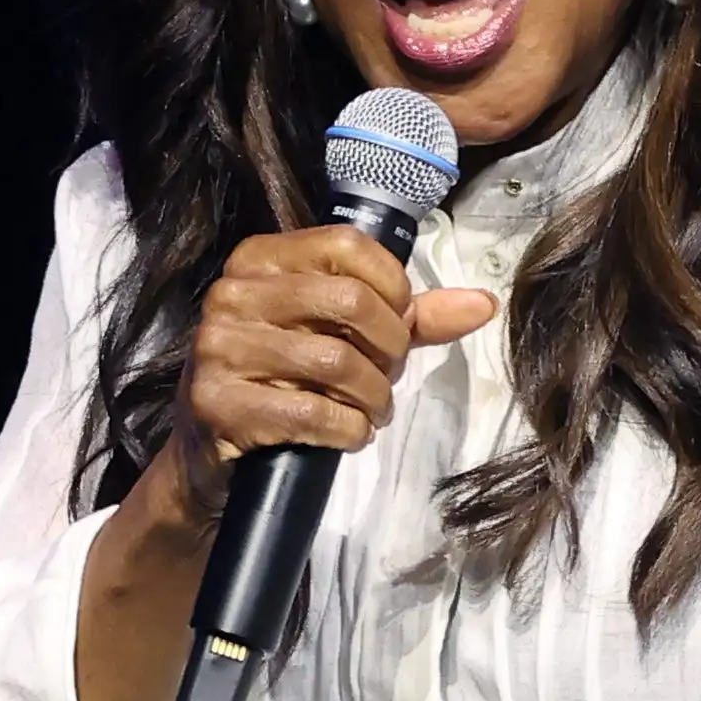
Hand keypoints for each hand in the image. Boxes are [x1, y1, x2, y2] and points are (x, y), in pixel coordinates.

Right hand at [163, 226, 496, 529]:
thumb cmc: (289, 381)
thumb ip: (412, 317)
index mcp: (261, 259)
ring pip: (335, 362)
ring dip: (374, 397)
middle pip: (350, 302)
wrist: (215, 456)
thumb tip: (485, 304)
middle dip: (390, 349)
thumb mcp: (346, 336)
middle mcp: (233, 292)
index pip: (347, 244)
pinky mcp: (216, 401)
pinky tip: (349, 434)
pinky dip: (348, 429)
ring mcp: (218, 346)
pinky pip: (310, 412)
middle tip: (390, 376)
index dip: (393, 287)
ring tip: (373, 410)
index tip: (400, 325)